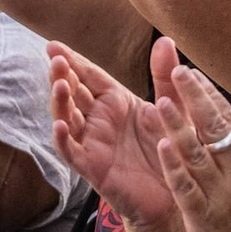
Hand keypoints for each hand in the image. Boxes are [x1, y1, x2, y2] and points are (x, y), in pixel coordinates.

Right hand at [51, 37, 182, 231]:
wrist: (177, 192)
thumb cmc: (170, 148)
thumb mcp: (171, 107)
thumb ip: (165, 75)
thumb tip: (165, 39)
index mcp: (116, 102)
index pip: (89, 76)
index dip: (72, 60)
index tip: (52, 45)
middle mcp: (100, 120)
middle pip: (73, 93)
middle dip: (62, 76)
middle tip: (55, 59)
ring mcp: (93, 142)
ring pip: (67, 118)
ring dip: (60, 102)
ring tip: (59, 85)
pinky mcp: (93, 167)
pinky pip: (72, 152)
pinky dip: (63, 139)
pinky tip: (60, 125)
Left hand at [152, 61, 230, 231]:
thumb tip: (228, 118)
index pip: (230, 118)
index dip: (210, 94)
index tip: (192, 72)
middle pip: (215, 126)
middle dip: (195, 96)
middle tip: (177, 71)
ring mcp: (223, 193)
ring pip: (197, 151)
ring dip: (178, 123)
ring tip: (160, 100)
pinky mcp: (204, 216)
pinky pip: (186, 185)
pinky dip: (174, 164)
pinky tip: (161, 145)